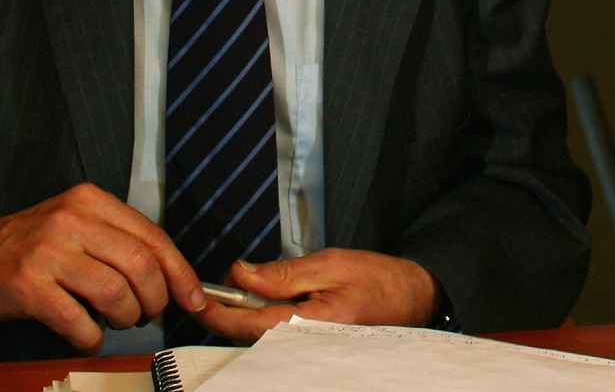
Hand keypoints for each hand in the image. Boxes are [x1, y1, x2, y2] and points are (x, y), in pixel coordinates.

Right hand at [0, 183, 204, 352]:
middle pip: (141, 265)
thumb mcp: (74, 227)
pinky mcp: (26, 286)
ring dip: (126, 318)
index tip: (194, 299)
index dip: (181, 273)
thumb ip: (117, 242)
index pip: (153, 237)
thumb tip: (172, 277)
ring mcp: (47, 252)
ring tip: (116, 322)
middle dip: (155, 300)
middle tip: (147, 314)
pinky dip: (91, 337)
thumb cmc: (27, 248)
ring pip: (115, 292)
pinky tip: (87, 336)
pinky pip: (77, 320)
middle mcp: (70, 220)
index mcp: (90, 201)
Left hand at [197, 248, 438, 342]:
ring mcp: (311, 351)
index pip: (252, 324)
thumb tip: (242, 275)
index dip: (220, 313)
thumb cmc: (381, 279)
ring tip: (246, 290)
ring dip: (247, 315)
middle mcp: (310, 346)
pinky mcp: (313, 349)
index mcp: (315, 324)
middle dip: (231, 312)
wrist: (415, 298)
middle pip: (251, 335)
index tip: (199, 299)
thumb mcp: (331, 264)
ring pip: (262, 337)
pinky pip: (279, 337)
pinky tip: (268, 302)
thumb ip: (284, 274)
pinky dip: (265, 320)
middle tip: (221, 287)